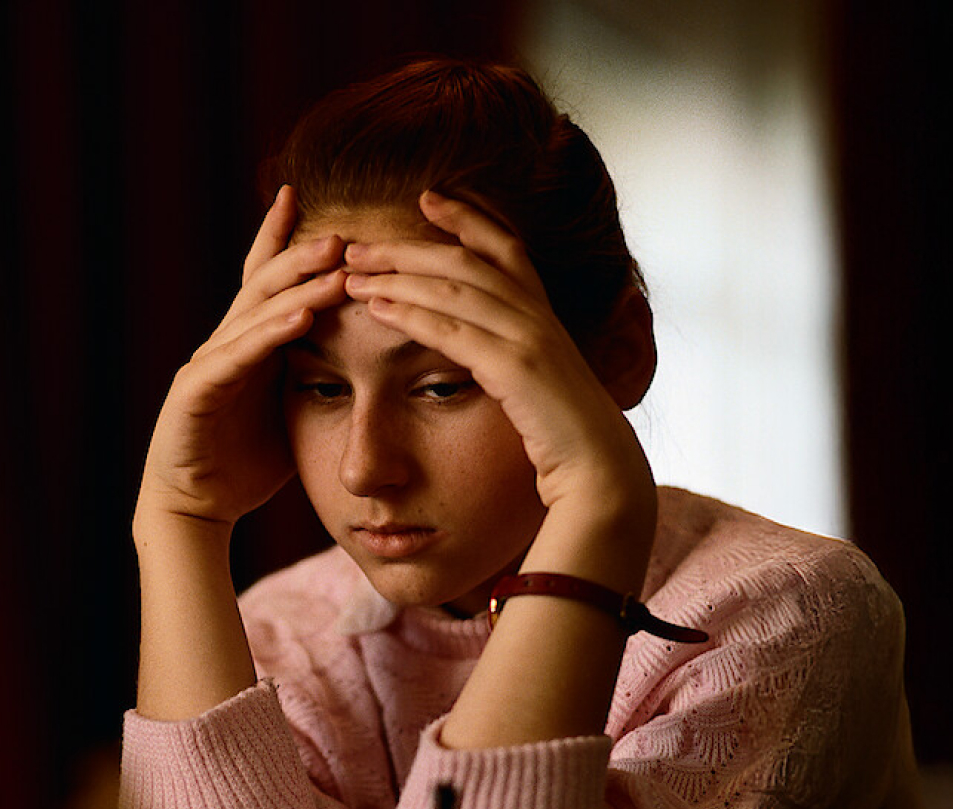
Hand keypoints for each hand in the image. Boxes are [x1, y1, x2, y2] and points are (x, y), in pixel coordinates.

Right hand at [135, 186, 347, 530]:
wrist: (200, 505)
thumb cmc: (249, 460)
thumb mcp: (293, 410)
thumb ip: (317, 377)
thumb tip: (368, 357)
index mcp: (250, 344)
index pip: (267, 281)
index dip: (284, 239)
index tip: (306, 200)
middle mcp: (226, 343)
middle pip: (264, 285)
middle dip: (301, 255)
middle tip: (344, 232)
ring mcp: (209, 364)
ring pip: (255, 314)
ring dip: (297, 288)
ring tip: (333, 265)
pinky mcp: (197, 392)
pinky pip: (237, 358)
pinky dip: (269, 336)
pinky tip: (300, 319)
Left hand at [342, 192, 654, 534]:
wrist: (600, 468)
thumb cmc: (566, 433)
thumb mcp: (542, 381)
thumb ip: (517, 357)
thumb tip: (490, 353)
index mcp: (544, 315)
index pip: (504, 248)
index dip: (467, 217)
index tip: (427, 197)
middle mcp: (537, 317)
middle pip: (464, 262)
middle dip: (407, 248)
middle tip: (357, 244)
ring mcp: (529, 339)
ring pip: (453, 291)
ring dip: (397, 277)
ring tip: (352, 273)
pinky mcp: (516, 369)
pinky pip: (453, 332)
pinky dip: (411, 314)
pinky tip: (377, 308)